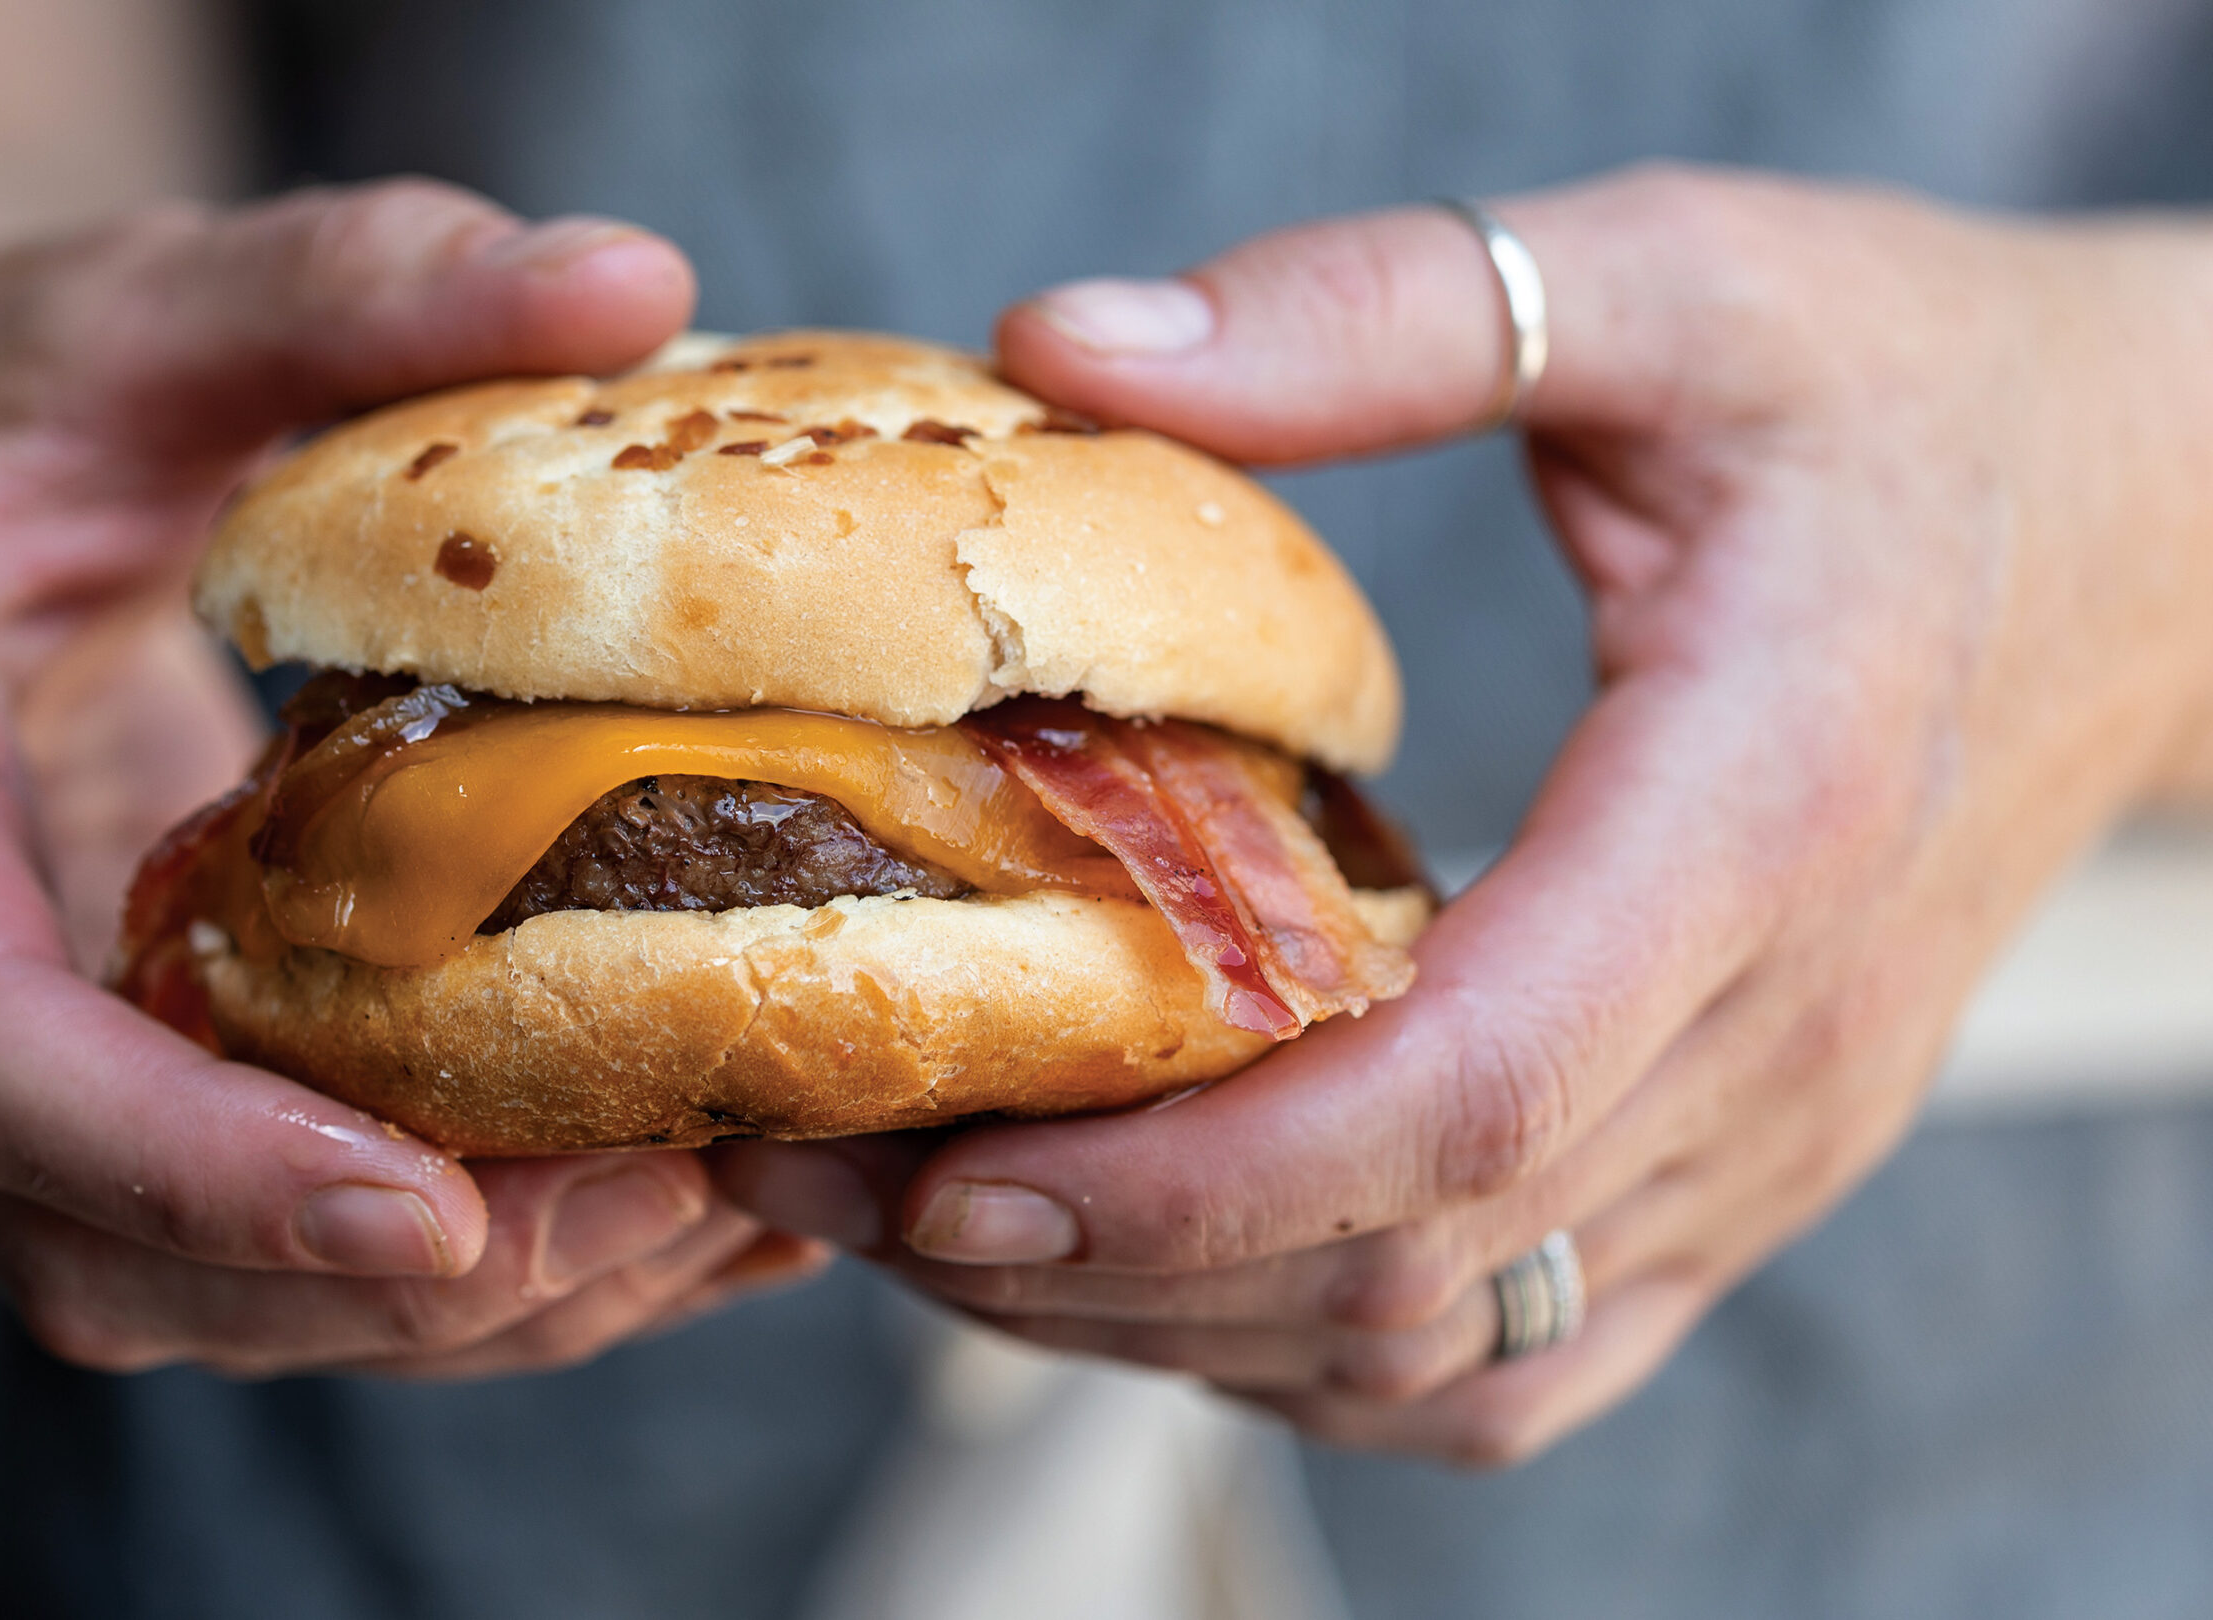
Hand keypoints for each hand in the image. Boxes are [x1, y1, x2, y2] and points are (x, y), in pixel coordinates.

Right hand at [0, 178, 821, 1376]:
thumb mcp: (133, 303)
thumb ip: (348, 285)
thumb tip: (629, 276)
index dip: (192, 1163)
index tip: (427, 1214)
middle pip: (88, 1237)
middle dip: (369, 1274)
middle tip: (650, 1212)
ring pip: (166, 1288)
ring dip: (421, 1303)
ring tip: (682, 1220)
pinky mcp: (66, 1097)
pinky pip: (222, 1243)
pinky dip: (420, 1260)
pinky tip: (624, 1196)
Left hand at [719, 165, 2212, 1461]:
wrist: (2159, 529)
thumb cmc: (1908, 393)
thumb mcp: (1675, 281)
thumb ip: (1385, 311)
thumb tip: (1069, 348)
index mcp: (1758, 822)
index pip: (1470, 1096)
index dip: (1201, 1179)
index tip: (960, 1180)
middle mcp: (1775, 1040)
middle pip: (1409, 1269)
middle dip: (1099, 1272)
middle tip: (843, 1188)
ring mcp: (1770, 1139)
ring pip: (1441, 1354)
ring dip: (1174, 1326)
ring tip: (944, 1228)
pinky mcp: (1747, 1170)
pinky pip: (1520, 1359)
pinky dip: (1315, 1351)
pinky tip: (1161, 1269)